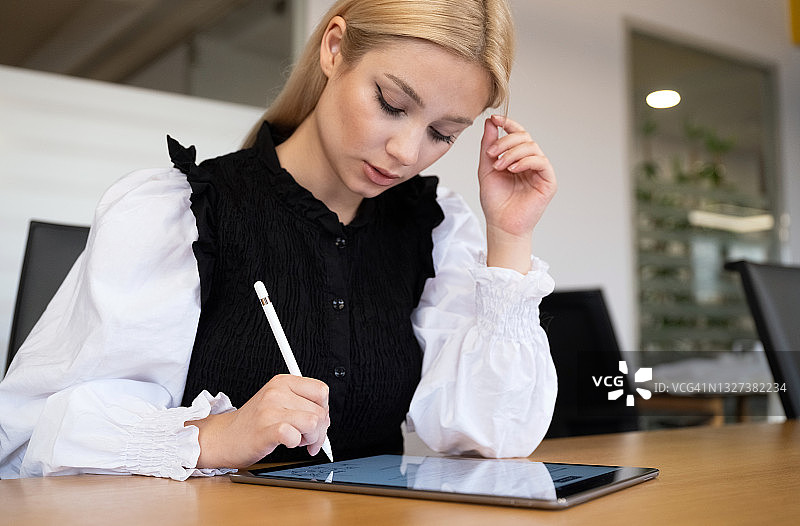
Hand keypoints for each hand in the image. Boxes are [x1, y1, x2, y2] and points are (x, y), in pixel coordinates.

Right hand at [187, 374, 329, 468]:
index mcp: (283, 382)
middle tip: (306, 438)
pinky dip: (296, 444)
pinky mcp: (265, 429)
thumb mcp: (278, 401)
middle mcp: (277, 392)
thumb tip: (326, 419)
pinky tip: (288, 444)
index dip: (324, 410)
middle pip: (321, 411)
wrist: (224, 437)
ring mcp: (270, 409)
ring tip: (297, 440)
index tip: (315, 421)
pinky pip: (294, 435)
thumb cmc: (254, 422)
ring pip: (314, 423)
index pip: (322, 391)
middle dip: (320, 430)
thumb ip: (302, 403)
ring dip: (310, 438)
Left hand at [478, 115, 556, 271]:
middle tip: (492, 154)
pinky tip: (512, 169)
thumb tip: (490, 123)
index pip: (517, 134)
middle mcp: (530, 162)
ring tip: (500, 166)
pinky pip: (541, 162)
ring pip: (532, 147)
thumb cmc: (495, 200)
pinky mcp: (548, 181)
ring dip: (513, 153)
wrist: (500, 224)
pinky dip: (525, 161)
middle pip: (525, 137)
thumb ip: (488, 145)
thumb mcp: (486, 168)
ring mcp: (540, 171)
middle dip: (506, 141)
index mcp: (517, 158)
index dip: (508, 124)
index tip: (495, 120)